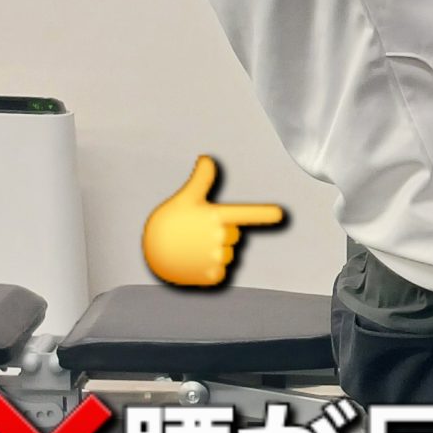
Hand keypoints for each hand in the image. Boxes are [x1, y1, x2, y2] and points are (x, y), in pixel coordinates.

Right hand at [141, 155, 284, 287]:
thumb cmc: (170, 220)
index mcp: (216, 216)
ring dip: (214, 252)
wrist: (151, 250)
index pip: (245, 213)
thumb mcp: (186, 197)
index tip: (280, 214)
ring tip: (193, 248)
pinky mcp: (210, 275)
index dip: (264, 213)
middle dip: (220, 235)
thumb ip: (201, 179)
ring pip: (227, 255)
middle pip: (234, 236)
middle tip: (197, 233)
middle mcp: (219, 237)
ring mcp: (215, 257)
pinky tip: (194, 263)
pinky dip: (210, 270)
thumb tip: (207, 157)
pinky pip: (220, 272)